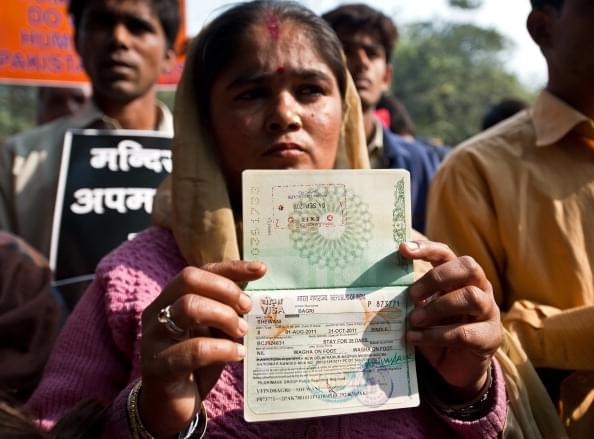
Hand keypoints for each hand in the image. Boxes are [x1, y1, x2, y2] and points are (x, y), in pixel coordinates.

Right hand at [139, 261, 265, 436]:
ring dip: (224, 316)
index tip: (261, 270)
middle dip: (225, 290)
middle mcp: (158, 311)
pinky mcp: (158, 365)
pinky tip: (237, 354)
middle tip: (247, 309)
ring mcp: (154, 337)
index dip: (231, 268)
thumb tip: (254, 294)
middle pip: (189, 279)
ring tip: (242, 332)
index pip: (200, 270)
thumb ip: (226, 311)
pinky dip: (222, 349)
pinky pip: (193, 349)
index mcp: (171, 299)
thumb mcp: (213, 331)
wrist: (170, 407)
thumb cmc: (195, 364)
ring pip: (188, 307)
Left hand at [399, 241, 501, 400]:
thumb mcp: (422, 312)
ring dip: (437, 307)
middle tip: (412, 294)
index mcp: (460, 278)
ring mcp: (489, 312)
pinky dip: (434, 335)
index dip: (427, 249)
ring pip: (471, 297)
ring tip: (414, 319)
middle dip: (437, 277)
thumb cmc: (437, 332)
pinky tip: (414, 338)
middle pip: (468, 267)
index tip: (403, 250)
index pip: (447, 254)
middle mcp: (480, 289)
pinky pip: (464, 333)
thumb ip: (413, 300)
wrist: (457, 368)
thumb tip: (386, 290)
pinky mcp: (490, 338)